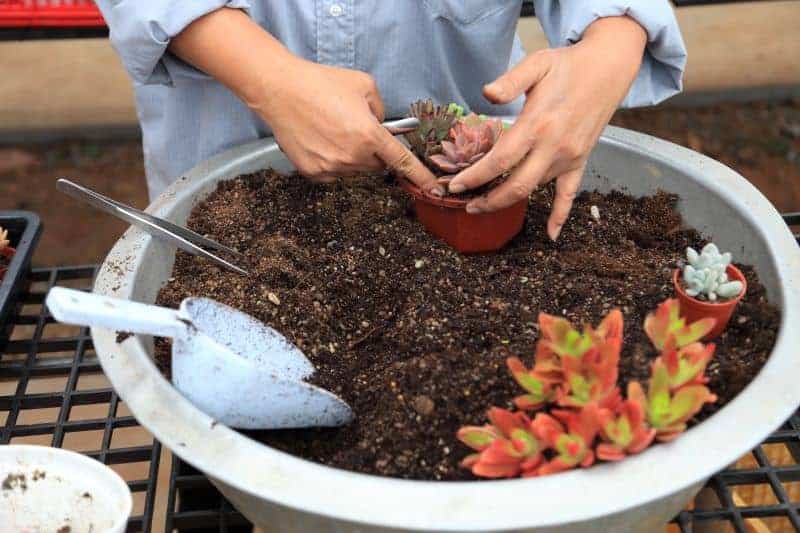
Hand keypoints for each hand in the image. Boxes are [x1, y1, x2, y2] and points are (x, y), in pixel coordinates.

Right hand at [258, 60, 440, 192]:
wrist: (280, 90)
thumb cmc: (322, 83)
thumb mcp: (364, 86)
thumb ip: (381, 110)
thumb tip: (384, 127)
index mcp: (369, 136)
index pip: (402, 162)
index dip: (421, 177)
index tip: (435, 189)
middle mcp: (353, 157)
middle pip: (376, 164)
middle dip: (373, 150)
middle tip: (354, 128)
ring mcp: (332, 168)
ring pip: (354, 169)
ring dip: (351, 155)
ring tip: (332, 130)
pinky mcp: (314, 173)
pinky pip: (334, 172)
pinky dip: (332, 159)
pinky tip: (320, 139)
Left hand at [447, 16, 646, 239]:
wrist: (609, 68)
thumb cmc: (568, 64)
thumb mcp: (537, 64)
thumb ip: (510, 81)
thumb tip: (485, 94)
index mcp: (537, 124)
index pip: (500, 161)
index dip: (475, 177)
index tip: (454, 186)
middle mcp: (553, 146)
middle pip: (516, 186)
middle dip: (488, 201)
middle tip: (467, 206)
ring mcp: (568, 157)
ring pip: (535, 189)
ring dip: (509, 201)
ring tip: (485, 204)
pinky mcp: (580, 160)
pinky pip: (569, 193)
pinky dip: (560, 216)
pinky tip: (551, 235)